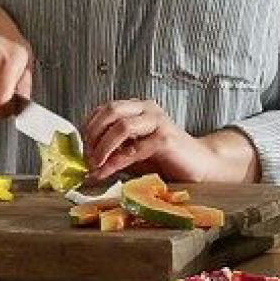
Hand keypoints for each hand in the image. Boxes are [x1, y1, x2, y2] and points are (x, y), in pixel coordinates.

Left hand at [80, 99, 256, 182]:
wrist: (201, 166)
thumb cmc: (166, 159)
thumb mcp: (133, 151)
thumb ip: (112, 150)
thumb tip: (83, 160)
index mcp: (137, 108)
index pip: (103, 109)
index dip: (86, 128)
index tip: (78, 149)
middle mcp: (147, 109)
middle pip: (109, 111)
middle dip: (91, 134)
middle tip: (83, 156)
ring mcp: (157, 122)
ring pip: (120, 126)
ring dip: (101, 147)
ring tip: (93, 165)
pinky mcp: (165, 139)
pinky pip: (133, 149)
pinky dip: (115, 162)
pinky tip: (105, 172)